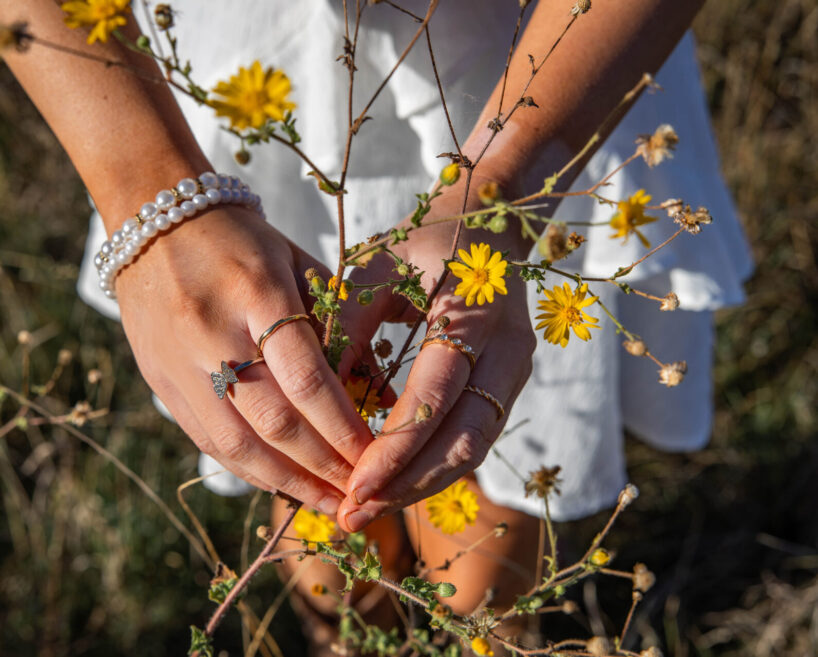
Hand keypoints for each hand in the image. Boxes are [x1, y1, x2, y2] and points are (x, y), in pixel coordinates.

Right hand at [114, 205, 374, 514]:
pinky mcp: (160, 381)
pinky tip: (283, 484)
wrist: (151, 219)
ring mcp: (179, 362)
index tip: (378, 456)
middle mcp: (213, 332)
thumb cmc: (240, 239)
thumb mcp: (298, 264)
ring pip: (237, 444)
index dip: (344, 426)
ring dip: (289, 483)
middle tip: (362, 494)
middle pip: (275, 421)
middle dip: (324, 467)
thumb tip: (385, 394)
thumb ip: (339, 325)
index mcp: (256, 291)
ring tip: (328, 505)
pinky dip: (250, 470)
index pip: (306, 377)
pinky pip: (207, 440)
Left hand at [334, 187, 535, 531]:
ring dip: (420, 485)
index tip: (353, 484)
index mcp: (478, 313)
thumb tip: (317, 393)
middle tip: (354, 513)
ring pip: (474, 449)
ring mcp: (515, 374)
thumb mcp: (379, 265)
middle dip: (408, 483)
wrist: (488, 232)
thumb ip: (348, 320)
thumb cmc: (423, 242)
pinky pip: (473, 440)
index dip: (396, 446)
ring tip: (365, 509)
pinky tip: (390, 485)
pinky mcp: (506, 389)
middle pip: (465, 438)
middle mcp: (510, 350)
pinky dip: (432, 468)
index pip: (437, 395)